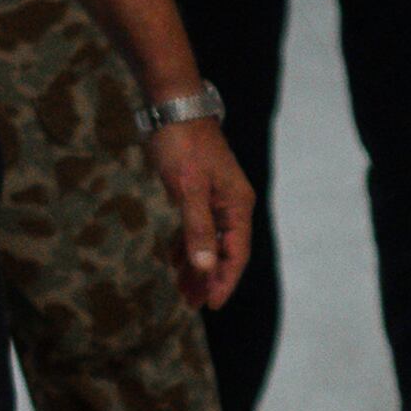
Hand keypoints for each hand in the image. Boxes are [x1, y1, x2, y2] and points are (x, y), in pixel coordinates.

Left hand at [140, 115, 254, 308]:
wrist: (173, 105)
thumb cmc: (182, 144)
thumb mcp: (187, 188)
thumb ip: (196, 228)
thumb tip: (203, 267)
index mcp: (237, 206)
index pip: (236, 254)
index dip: (223, 281)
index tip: (209, 305)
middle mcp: (232, 205)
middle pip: (224, 252)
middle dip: (208, 279)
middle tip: (191, 304)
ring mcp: (217, 198)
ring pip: (210, 241)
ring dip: (197, 265)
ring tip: (181, 289)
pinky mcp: (201, 191)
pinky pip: (198, 227)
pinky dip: (188, 245)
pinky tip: (175, 259)